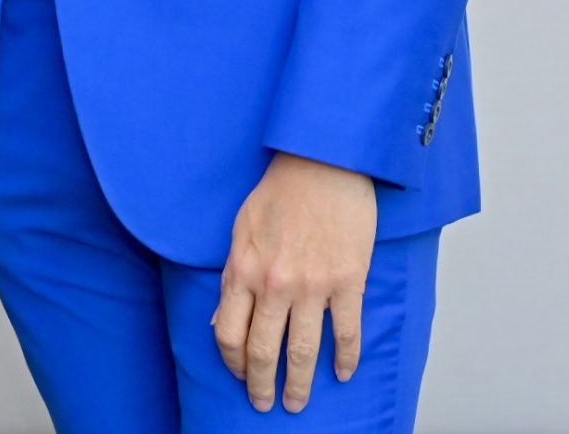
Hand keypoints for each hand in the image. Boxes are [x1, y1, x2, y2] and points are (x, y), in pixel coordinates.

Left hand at [213, 153, 376, 412]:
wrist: (324, 162)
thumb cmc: (280, 190)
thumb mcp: (240, 229)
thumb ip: (231, 275)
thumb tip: (220, 318)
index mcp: (244, 270)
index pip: (228, 334)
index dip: (233, 363)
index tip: (240, 375)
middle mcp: (275, 285)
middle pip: (264, 352)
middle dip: (263, 386)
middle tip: (267, 405)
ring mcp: (313, 286)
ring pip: (303, 351)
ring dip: (299, 384)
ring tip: (297, 402)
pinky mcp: (348, 281)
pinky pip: (346, 332)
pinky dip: (345, 358)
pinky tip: (343, 373)